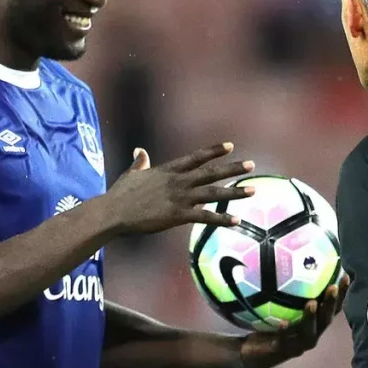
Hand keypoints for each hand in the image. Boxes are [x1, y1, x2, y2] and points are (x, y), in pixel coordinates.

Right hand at [105, 142, 254, 234]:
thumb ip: (140, 162)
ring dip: (234, 192)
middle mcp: (178, 182)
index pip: (196, 158)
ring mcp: (179, 198)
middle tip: (251, 165)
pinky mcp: (178, 216)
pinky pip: (205, 217)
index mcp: (168, 171)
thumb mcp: (132, 174)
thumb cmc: (120, 194)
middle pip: (210, 173)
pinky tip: (236, 221)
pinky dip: (222, 219)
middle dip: (232, 169)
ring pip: (213, 193)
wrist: (114, 212)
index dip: (213, 151)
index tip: (230, 146)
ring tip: (253, 190)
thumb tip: (139, 151)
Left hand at [238, 273, 350, 367]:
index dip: (341, 294)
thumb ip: (287, 289)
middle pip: (326, 320)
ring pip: (310, 332)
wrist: (253, 352)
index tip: (345, 275)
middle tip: (332, 287)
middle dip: (331, 304)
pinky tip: (281, 323)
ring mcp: (298, 344)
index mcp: (314, 322)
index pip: (331, 307)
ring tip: (312, 303)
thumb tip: (287, 258)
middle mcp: (311, 333)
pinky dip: (284, 333)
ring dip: (312, 318)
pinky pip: (284, 342)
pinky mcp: (283, 351)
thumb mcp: (280, 306)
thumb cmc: (270, 324)